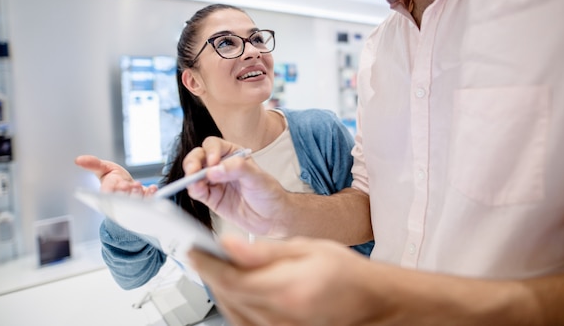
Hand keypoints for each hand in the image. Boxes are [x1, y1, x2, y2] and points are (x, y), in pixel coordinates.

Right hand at [74, 155, 157, 196]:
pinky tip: (152, 188)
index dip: (112, 192)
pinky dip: (151, 194)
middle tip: (130, 185)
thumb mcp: (103, 169)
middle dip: (126, 192)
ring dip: (137, 194)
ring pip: (135, 201)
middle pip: (122, 199)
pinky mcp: (145, 201)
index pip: (108, 194)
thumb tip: (78, 159)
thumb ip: (93, 164)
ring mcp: (133, 201)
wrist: (128, 187)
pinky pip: (149, 199)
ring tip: (139, 186)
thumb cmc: (114, 179)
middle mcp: (120, 198)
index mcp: (107, 192)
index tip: (118, 185)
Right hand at [182, 137, 288, 235]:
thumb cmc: (269, 194)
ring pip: (194, 173)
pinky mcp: (211, 197)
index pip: (214, 145)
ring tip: (195, 183)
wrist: (272, 218)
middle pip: (199, 157)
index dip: (210, 151)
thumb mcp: (257, 177)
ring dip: (190, 177)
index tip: (213, 162)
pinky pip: (197, 190)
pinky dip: (194, 189)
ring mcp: (215, 181)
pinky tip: (197, 190)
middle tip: (193, 170)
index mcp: (233, 154)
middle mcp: (221, 166)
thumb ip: (238, 169)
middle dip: (193, 162)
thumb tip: (215, 170)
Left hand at [189, 236, 382, 325]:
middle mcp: (280, 318)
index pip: (230, 279)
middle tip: (201, 253)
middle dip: (209, 274)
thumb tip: (228, 246)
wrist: (369, 300)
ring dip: (218, 290)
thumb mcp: (306, 248)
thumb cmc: (344, 271)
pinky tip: (234, 289)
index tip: (193, 249)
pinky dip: (232, 305)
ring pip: (231, 313)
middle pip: (227, 297)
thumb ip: (264, 251)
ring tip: (216, 267)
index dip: (205, 264)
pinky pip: (244, 324)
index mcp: (287, 291)